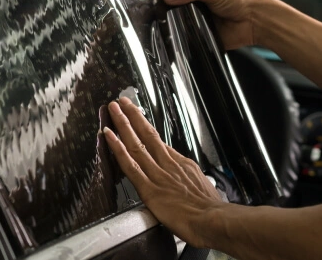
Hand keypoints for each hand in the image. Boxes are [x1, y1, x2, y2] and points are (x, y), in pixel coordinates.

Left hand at [102, 97, 223, 247]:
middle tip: (122, 102)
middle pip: (147, 134)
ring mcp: (156, 174)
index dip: (146, 129)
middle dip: (133, 116)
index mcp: (180, 164)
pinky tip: (108, 136)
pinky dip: (118, 149)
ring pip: (135, 144)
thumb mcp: (204, 186)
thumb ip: (190, 179)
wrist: (213, 220)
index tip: (137, 118)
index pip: (158, 142)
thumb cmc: (211, 210)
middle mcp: (167, 164)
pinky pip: (129, 165)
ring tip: (113, 109)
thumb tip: (187, 177)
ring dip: (123, 124)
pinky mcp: (148, 188)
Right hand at [163, 0, 268, 49]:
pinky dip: (184, 37)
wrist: (255, 22)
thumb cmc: (241, 1)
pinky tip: (180, 36)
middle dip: (171, 10)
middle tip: (163, 13)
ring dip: (177, 24)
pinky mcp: (202, 33)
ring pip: (181, 22)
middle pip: (177, 6)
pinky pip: (188, 36)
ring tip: (171, 24)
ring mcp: (199, 18)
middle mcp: (198, 2)